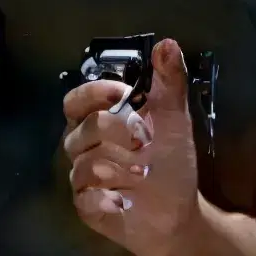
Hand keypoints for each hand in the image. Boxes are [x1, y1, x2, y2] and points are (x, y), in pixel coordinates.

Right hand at [57, 40, 217, 255]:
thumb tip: (168, 43)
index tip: (123, 95)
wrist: (178, 212)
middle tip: (145, 141)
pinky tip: (125, 200)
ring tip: (144, 174)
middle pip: (82, 128)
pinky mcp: (87, 206)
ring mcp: (83, 177)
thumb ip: (169, 82)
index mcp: (100, 120)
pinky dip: (105, 197)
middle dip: (116, 131)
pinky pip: (84, 198)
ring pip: (84, 163)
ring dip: (118, 167)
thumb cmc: (170, 162)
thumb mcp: (174, 119)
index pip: (76, 100)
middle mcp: (85, 146)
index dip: (95, 94)